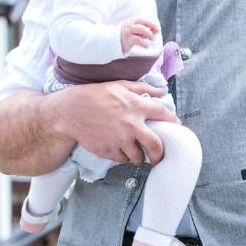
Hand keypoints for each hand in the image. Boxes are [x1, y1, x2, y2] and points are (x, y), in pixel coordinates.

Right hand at [50, 80, 177, 164]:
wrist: (70, 112)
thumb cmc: (94, 96)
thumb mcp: (119, 85)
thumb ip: (142, 88)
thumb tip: (161, 91)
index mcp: (136, 107)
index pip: (163, 115)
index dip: (172, 121)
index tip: (175, 126)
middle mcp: (131, 126)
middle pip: (156, 146)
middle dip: (160, 154)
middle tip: (159, 156)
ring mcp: (120, 140)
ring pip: (138, 156)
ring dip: (138, 156)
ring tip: (135, 151)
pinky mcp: (108, 151)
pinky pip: (122, 159)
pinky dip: (123, 156)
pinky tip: (118, 148)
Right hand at [120, 19, 159, 54]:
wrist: (113, 42)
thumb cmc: (127, 36)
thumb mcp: (136, 32)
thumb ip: (145, 31)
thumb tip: (156, 31)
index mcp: (131, 22)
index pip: (142, 20)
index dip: (151, 24)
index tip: (157, 28)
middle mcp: (129, 25)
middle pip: (142, 25)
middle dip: (150, 29)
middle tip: (156, 34)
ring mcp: (127, 32)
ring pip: (140, 30)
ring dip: (148, 34)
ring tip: (153, 39)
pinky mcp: (127, 40)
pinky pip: (138, 40)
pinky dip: (144, 43)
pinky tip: (147, 46)